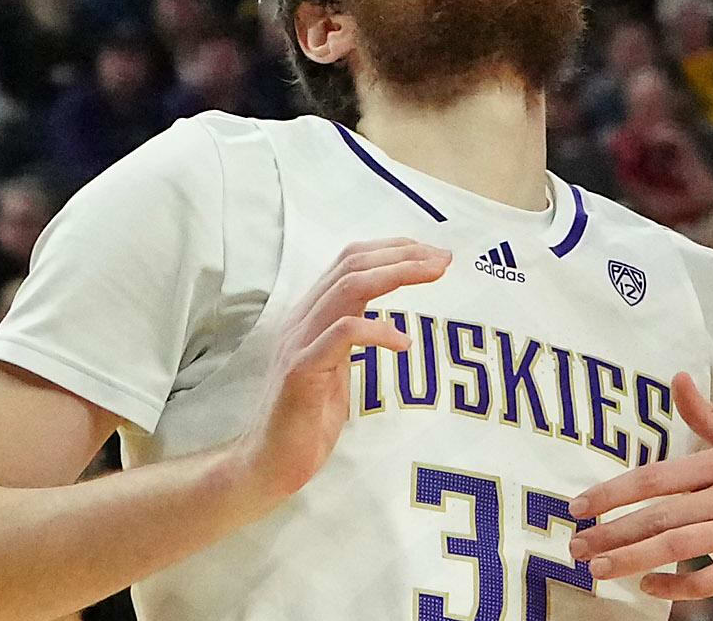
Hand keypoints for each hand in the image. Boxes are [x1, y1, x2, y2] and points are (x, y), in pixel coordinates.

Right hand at [234, 236, 447, 502]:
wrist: (268, 463)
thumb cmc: (308, 419)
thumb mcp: (337, 367)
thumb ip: (355, 337)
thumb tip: (393, 322)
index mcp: (311, 315)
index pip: (350, 262)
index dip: (393, 249)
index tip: (433, 254)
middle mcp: (302, 319)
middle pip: (354, 265)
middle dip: (404, 254)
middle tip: (444, 258)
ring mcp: (299, 342)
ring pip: (349, 287)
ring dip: (397, 274)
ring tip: (434, 275)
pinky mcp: (300, 371)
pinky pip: (343, 333)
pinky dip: (378, 330)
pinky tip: (404, 342)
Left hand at [566, 372, 712, 600]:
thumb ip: (709, 418)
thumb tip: (677, 376)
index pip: (660, 476)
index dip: (616, 491)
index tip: (579, 506)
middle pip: (663, 514)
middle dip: (613, 531)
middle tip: (575, 546)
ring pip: (681, 546)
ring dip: (634, 559)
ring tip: (597, 569)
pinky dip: (678, 585)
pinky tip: (648, 587)